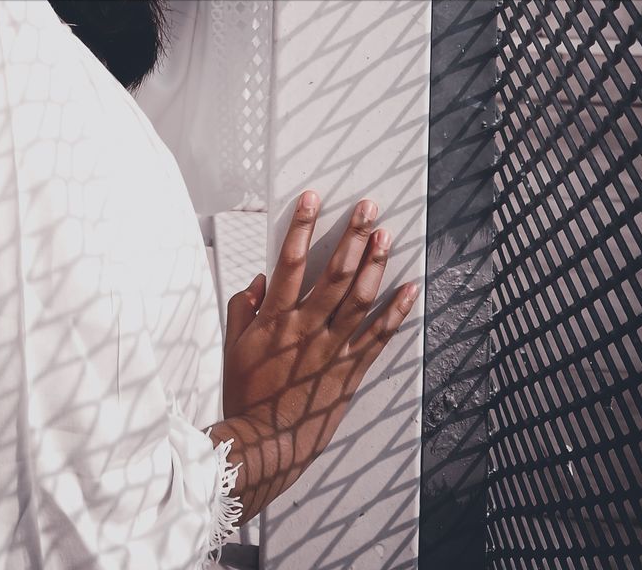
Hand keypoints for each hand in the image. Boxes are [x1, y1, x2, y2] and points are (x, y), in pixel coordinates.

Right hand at [219, 190, 417, 513]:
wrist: (266, 441)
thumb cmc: (246, 392)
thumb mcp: (233, 343)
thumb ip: (244, 306)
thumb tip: (259, 280)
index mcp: (274, 317)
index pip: (288, 260)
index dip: (300, 226)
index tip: (312, 199)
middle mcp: (305, 328)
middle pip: (333, 273)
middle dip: (351, 236)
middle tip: (366, 209)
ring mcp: (331, 348)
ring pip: (358, 298)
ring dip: (374, 264)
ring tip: (386, 237)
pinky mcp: (350, 369)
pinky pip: (377, 337)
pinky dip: (396, 312)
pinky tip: (408, 290)